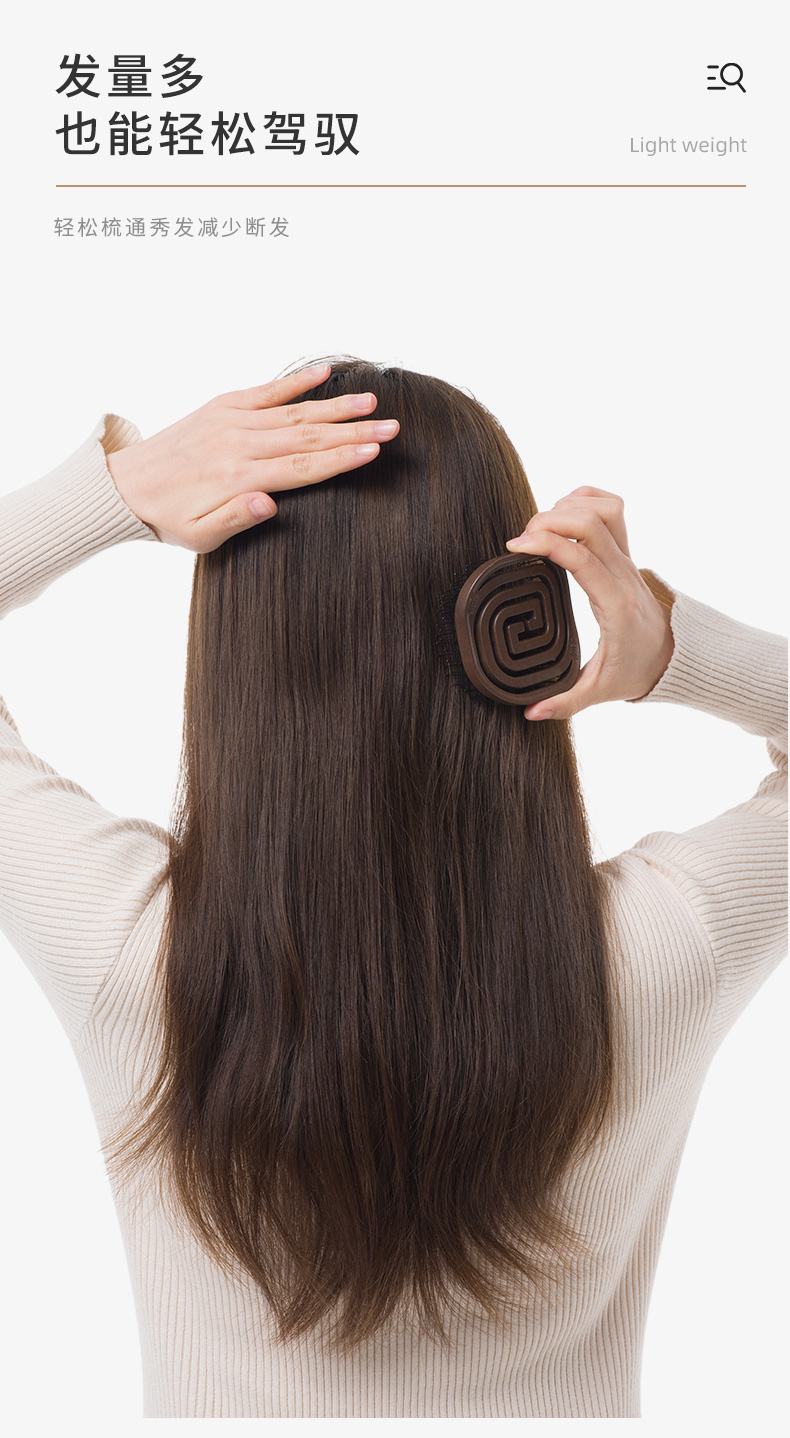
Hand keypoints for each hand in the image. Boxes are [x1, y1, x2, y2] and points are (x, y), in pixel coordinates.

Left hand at [105, 361, 399, 552]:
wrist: (126, 486)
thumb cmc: (169, 519)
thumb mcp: (199, 536)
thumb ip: (235, 520)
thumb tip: (268, 505)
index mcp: (239, 478)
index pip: (302, 468)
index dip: (342, 459)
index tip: (375, 451)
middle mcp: (239, 444)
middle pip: (308, 437)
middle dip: (354, 431)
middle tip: (393, 426)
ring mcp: (232, 421)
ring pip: (294, 413)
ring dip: (335, 407)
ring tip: (372, 401)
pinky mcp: (223, 406)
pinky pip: (265, 390)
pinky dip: (295, 381)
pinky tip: (325, 373)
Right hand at [505, 486, 674, 719]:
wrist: (676, 656)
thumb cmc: (637, 669)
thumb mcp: (600, 691)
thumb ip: (564, 702)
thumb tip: (530, 713)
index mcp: (614, 603)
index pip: (581, 557)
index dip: (546, 544)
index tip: (515, 547)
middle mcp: (623, 574)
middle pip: (591, 523)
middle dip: (550, 519)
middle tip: (522, 540)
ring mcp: (627, 558)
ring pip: (604, 509)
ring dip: (568, 507)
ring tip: (541, 528)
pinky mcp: (625, 551)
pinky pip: (612, 508)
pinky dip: (586, 499)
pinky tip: (564, 514)